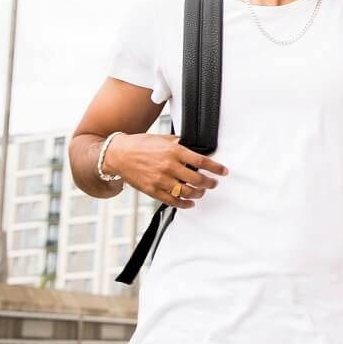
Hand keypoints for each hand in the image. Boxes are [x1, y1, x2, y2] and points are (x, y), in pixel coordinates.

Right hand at [111, 133, 226, 210]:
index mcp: (174, 150)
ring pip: (187, 192)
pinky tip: (190, 203)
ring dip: (199, 194)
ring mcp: (160, 180)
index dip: (216, 168)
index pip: (202, 160)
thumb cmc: (140, 144)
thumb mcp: (163, 139)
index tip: (224, 172)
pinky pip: (173, 201)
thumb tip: (194, 148)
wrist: (118, 154)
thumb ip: (179, 144)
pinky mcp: (153, 191)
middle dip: (210, 183)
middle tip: (213, 183)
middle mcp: (169, 165)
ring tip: (202, 192)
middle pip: (197, 179)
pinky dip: (185, 204)